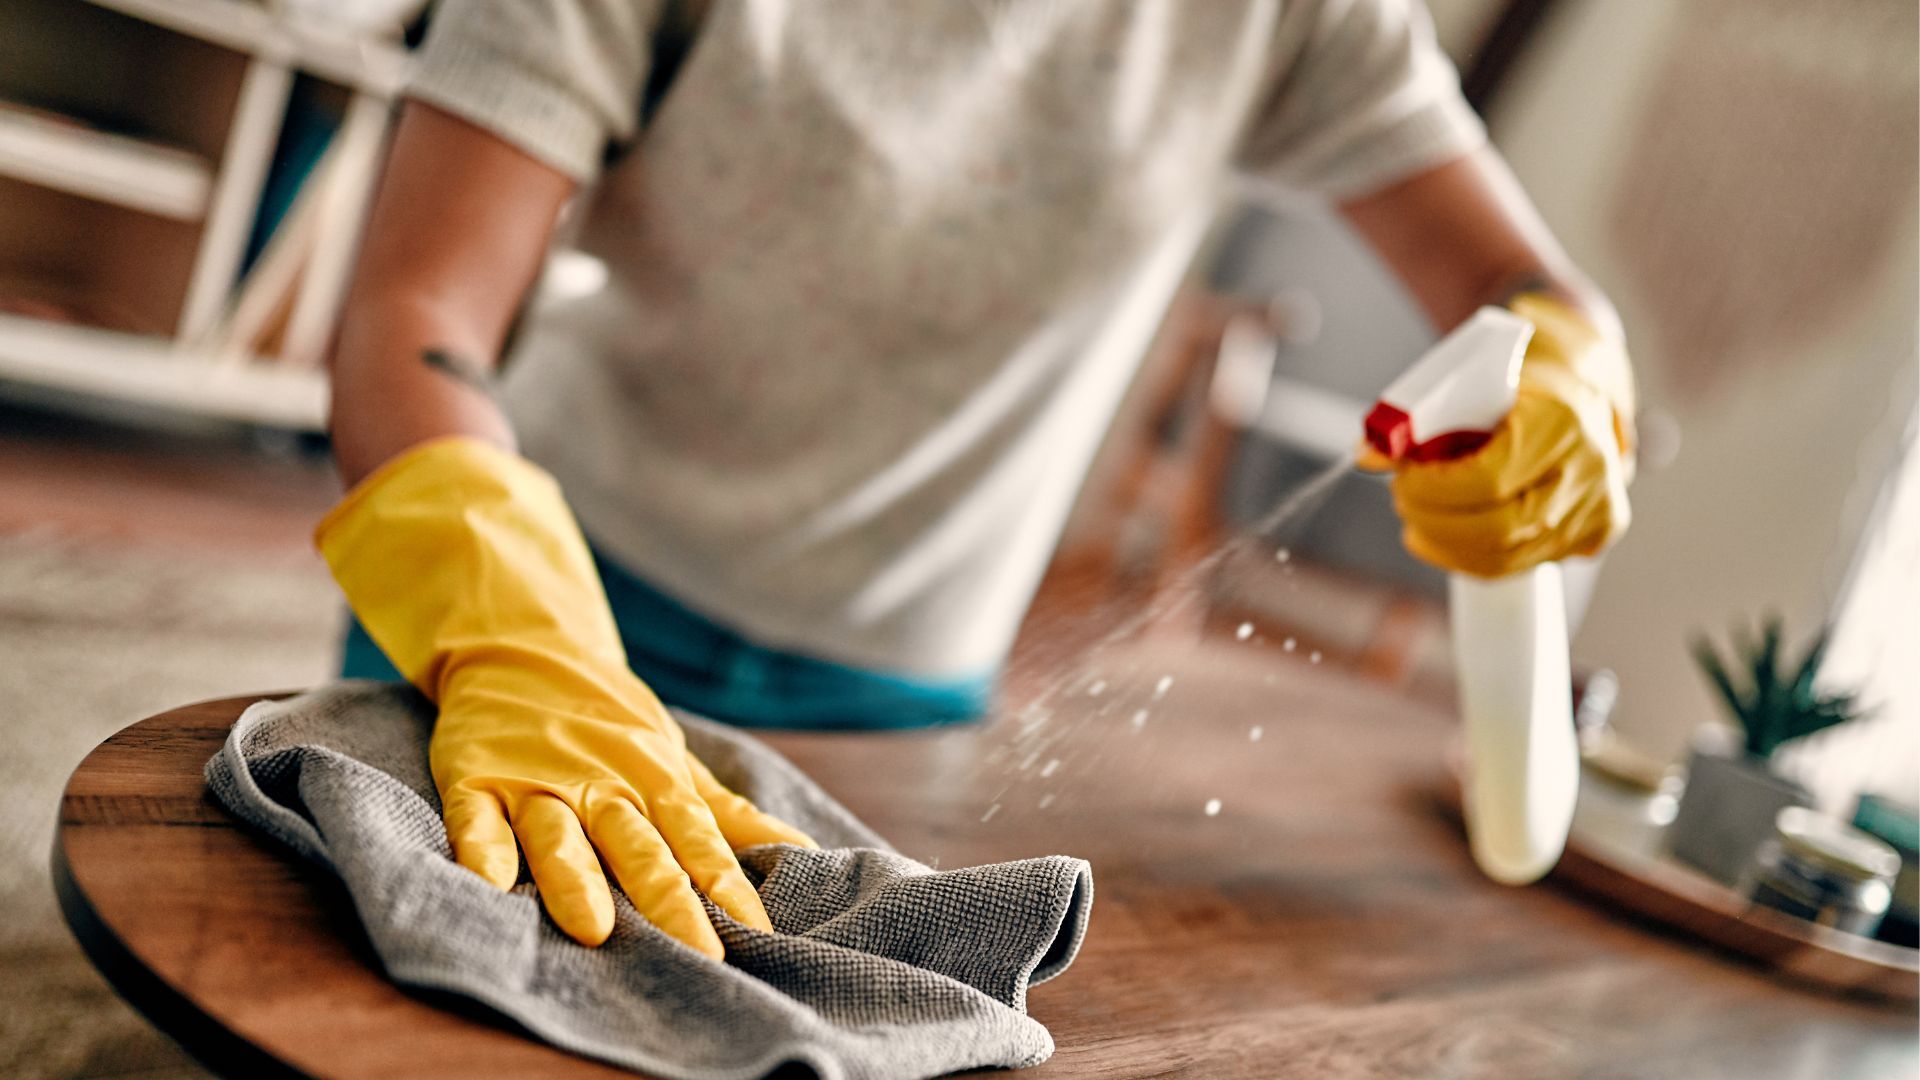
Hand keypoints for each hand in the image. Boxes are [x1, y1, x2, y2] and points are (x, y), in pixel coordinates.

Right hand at [318, 438, 813, 954]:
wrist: (524, 647)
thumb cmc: (611, 724)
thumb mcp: (675, 762)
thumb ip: (728, 815)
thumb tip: (804, 850)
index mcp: (654, 783)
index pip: (699, 841)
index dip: (728, 887)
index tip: (758, 936)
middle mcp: (601, 785)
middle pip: (639, 849)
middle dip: (669, 902)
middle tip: (697, 955)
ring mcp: (537, 782)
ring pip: (559, 836)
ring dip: (577, 880)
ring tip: (593, 929)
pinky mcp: (478, 778)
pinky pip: (478, 818)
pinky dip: (481, 847)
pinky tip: (488, 884)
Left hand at [1366, 294, 1635, 577]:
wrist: (1582, 385)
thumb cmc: (1518, 379)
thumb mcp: (1468, 380)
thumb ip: (1417, 418)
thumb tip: (1364, 455)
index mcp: (1562, 422)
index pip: (1488, 480)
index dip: (1434, 489)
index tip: (1401, 477)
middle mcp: (1590, 470)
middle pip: (1498, 529)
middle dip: (1434, 522)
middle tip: (1402, 500)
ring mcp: (1597, 509)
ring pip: (1506, 557)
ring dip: (1446, 543)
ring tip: (1416, 518)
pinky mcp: (1592, 535)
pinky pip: (1519, 565)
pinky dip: (1470, 557)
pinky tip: (1441, 538)